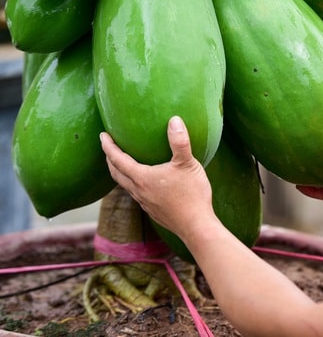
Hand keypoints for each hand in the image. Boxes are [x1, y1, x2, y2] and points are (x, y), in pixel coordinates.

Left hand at [100, 116, 215, 238]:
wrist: (196, 226)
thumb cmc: (192, 194)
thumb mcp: (187, 164)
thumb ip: (180, 141)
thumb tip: (174, 119)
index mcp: (142, 178)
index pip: (118, 159)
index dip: (108, 146)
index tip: (103, 135)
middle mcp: (139, 191)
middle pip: (116, 174)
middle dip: (110, 160)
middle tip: (109, 148)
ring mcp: (145, 203)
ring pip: (126, 186)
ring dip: (121, 173)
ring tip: (124, 165)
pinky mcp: (154, 212)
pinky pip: (138, 195)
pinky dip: (134, 185)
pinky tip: (147, 184)